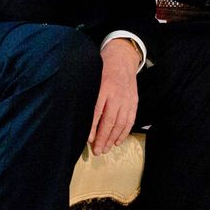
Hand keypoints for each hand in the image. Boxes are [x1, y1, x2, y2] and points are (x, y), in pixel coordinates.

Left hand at [89, 39, 140, 154]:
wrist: (123, 58)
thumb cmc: (102, 68)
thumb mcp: (91, 76)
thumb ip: (86, 93)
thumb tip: (75, 113)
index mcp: (104, 87)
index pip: (97, 111)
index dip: (92, 126)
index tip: (88, 139)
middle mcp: (116, 94)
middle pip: (109, 120)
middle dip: (102, 138)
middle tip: (96, 151)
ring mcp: (127, 99)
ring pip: (120, 123)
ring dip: (112, 139)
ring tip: (104, 149)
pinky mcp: (134, 102)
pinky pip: (130, 120)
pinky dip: (124, 133)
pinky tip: (117, 142)